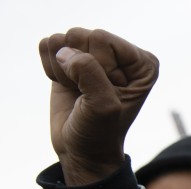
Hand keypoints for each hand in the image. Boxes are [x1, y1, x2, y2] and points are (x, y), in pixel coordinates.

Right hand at [38, 28, 157, 185]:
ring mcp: (95, 54)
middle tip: (87, 95)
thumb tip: (64, 51)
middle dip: (77, 68)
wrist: (83, 151)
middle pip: (80, 35)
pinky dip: (51, 70)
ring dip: (63, 71)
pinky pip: (47, 46)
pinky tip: (67, 87)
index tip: (105, 94)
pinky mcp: (71, 58)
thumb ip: (89, 74)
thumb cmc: (100, 132)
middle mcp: (121, 54)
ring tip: (78, 92)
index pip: (101, 38)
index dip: (96, 67)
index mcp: (143, 62)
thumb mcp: (103, 107)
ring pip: (61, 40)